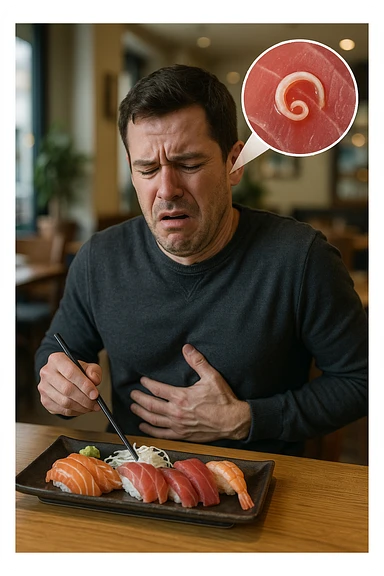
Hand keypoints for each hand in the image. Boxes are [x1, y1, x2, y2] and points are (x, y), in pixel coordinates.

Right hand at [37, 352, 101, 416]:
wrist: (63, 376)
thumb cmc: (76, 371)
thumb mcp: (87, 366)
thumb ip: (94, 371)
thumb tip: (95, 380)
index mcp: (57, 359)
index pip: (71, 372)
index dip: (84, 385)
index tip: (95, 394)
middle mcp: (47, 373)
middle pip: (67, 389)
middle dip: (85, 399)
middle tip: (96, 404)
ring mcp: (44, 388)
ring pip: (64, 402)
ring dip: (81, 407)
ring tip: (91, 407)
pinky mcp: (44, 401)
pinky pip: (62, 410)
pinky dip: (75, 412)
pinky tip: (83, 409)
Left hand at [130, 344, 250, 442]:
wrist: (233, 421)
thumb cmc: (223, 400)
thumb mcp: (212, 377)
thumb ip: (197, 361)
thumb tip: (187, 348)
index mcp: (182, 397)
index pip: (157, 389)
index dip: (147, 384)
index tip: (142, 380)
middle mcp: (177, 412)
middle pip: (151, 405)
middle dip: (139, 398)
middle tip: (132, 394)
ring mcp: (178, 426)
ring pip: (153, 420)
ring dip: (141, 413)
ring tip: (134, 408)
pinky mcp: (182, 435)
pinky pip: (162, 434)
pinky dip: (150, 431)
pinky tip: (143, 427)